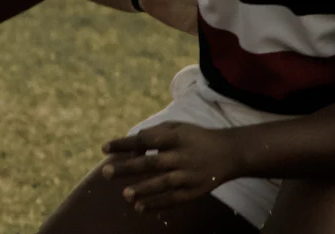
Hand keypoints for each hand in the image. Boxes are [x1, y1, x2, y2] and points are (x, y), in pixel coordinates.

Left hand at [100, 122, 244, 212]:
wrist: (230, 153)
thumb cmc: (195, 138)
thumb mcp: (177, 128)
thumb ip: (154, 134)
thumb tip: (132, 150)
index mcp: (177, 137)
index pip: (146, 140)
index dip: (124, 144)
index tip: (104, 148)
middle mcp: (183, 156)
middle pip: (152, 163)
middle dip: (128, 168)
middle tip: (105, 173)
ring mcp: (189, 176)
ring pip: (163, 184)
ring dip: (143, 190)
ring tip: (124, 194)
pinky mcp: (195, 191)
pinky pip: (174, 200)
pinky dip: (157, 204)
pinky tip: (139, 207)